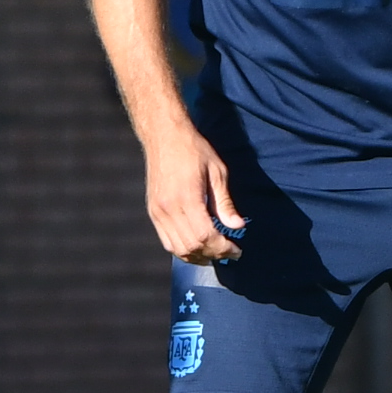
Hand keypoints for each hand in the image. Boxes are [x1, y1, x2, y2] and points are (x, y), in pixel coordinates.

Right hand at [145, 128, 245, 263]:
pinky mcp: (153, 212)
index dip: (223, 248)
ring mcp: (158, 212)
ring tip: (215, 253)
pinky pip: (166, 241)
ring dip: (198, 256)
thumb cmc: (194, 150)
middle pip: (192, 246)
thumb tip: (238, 226)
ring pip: (177, 249)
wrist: (164, 136)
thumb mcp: (217, 172)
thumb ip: (225, 202)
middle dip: (214, 254)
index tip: (237, 250)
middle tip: (230, 253)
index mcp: (186, 198)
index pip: (205, 236)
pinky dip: (183, 250)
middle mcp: (168, 208)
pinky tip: (198, 246)